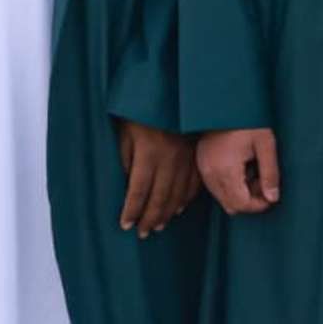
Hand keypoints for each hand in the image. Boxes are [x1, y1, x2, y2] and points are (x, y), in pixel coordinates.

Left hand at [115, 119, 197, 236]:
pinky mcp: (197, 153)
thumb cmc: (141, 111)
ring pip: (178, 193)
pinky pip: (194, 182)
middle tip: (144, 233)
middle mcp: (170, 159)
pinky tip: (179, 208)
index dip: (132, 211)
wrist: (170, 90)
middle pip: (160, 197)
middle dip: (150, 218)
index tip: (126, 225)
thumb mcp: (125, 134)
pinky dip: (187, 198)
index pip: (138, 192)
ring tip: (159, 225)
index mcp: (148, 154)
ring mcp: (187, 157)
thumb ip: (127, 161)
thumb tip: (129, 186)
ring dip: (168, 212)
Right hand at [198, 127, 283, 215]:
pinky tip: (241, 167)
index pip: (241, 205)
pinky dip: (231, 185)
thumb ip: (270, 173)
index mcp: (225, 170)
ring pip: (223, 198)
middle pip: (231, 205)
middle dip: (251, 200)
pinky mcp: (201, 165)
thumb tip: (273, 198)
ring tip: (253, 170)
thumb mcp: (265, 143)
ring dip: (240, 193)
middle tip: (263, 179)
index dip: (259, 205)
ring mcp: (203, 170)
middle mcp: (210, 174)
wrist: (226, 101)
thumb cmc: (248, 119)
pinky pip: (216, 187)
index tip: (271, 194)